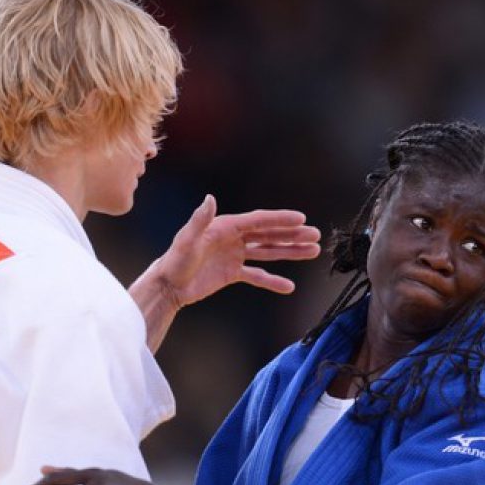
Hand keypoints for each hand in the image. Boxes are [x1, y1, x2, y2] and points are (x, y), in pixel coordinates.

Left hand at [135, 194, 320, 309]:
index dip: (281, 220)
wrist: (168, 286)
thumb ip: (200, 220)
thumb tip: (210, 198)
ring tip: (312, 252)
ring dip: (290, 252)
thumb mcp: (187, 239)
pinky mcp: (233, 273)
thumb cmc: (174, 260)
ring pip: (268, 252)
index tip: (302, 219)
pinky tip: (288, 286)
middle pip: (269, 234)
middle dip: (293, 235)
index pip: (259, 221)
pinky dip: (272, 280)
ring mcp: (235, 255)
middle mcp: (234, 238)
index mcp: (226, 226)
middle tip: (316, 236)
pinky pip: (257, 275)